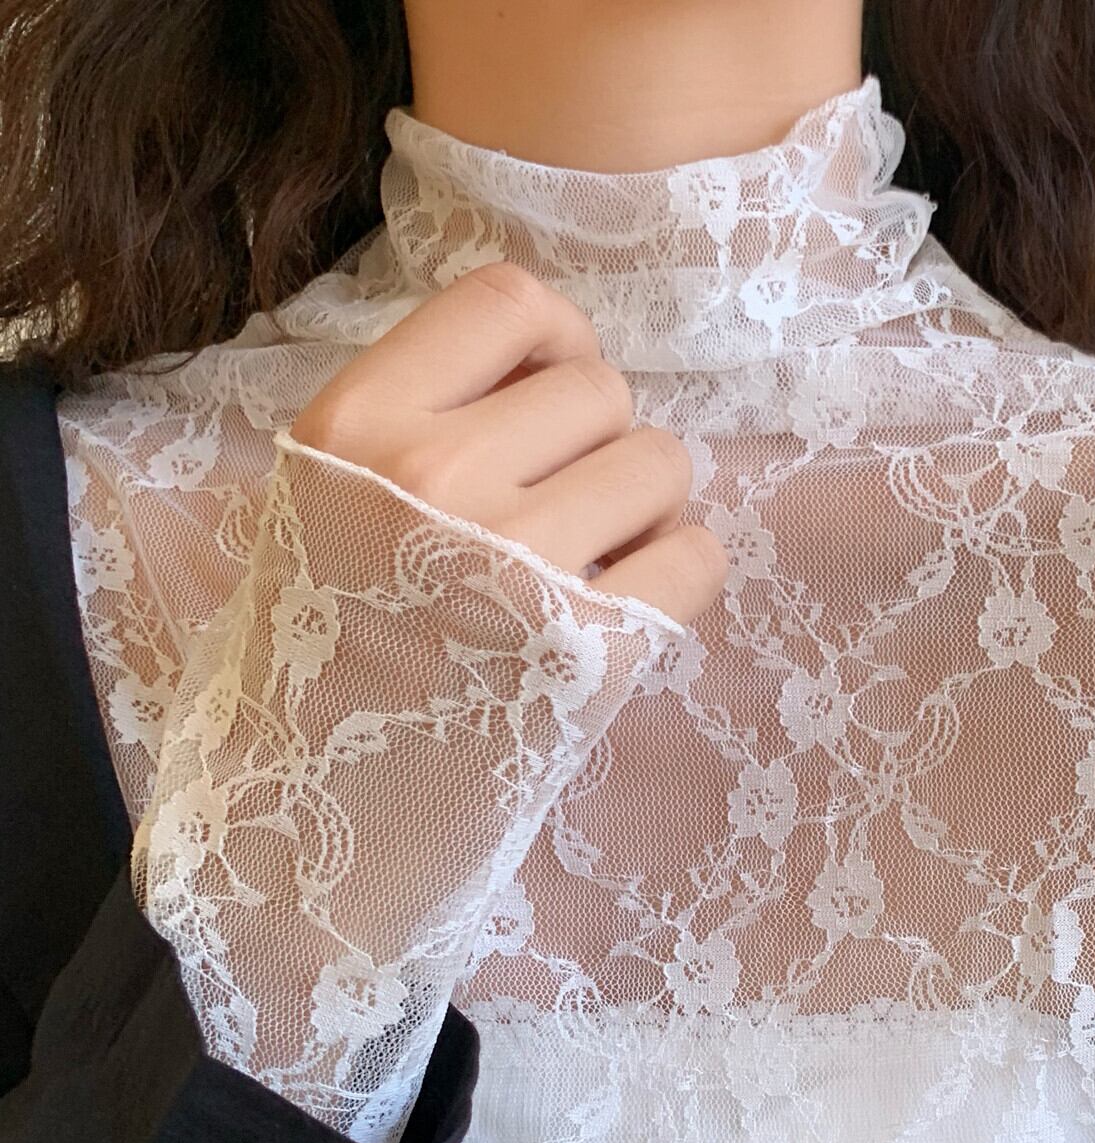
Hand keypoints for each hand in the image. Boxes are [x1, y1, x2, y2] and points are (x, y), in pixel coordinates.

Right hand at [288, 259, 726, 623]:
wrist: (319, 810)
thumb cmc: (329, 649)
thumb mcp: (328, 498)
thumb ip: (423, 415)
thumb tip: (561, 366)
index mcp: (359, 425)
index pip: (509, 303)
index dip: (557, 340)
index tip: (552, 393)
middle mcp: (439, 477)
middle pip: (600, 389)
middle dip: (600, 443)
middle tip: (564, 508)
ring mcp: (521, 564)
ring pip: (661, 463)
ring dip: (645, 507)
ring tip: (592, 559)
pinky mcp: (593, 650)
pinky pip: (698, 556)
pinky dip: (680, 573)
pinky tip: (625, 604)